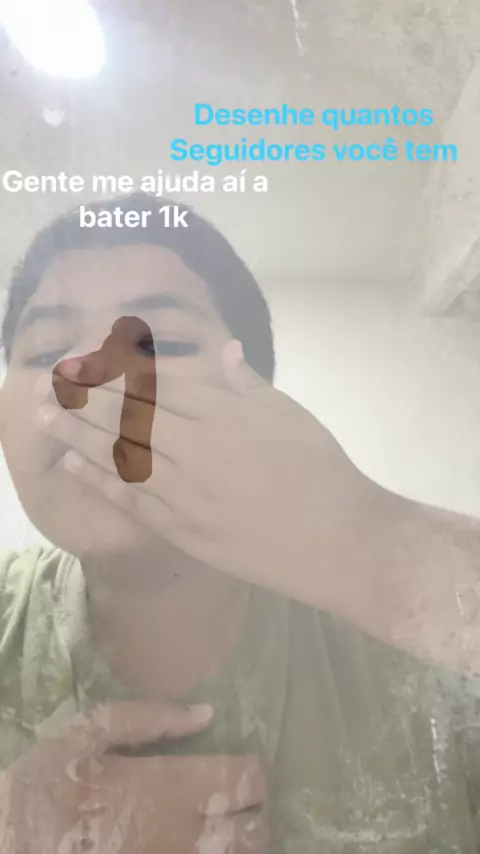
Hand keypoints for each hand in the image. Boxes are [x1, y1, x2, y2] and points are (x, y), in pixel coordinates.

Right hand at [0, 700, 266, 852]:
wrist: (11, 847)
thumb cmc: (47, 788)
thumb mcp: (86, 734)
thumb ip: (148, 718)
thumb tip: (204, 713)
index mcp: (169, 784)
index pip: (246, 779)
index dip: (255, 771)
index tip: (242, 765)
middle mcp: (183, 831)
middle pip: (256, 827)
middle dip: (255, 810)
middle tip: (238, 800)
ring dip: (244, 843)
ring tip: (228, 829)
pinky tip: (204, 850)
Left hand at [37, 339, 364, 601]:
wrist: (336, 542)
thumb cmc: (323, 471)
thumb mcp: (293, 417)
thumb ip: (250, 386)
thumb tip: (225, 349)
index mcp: (225, 414)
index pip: (159, 385)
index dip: (119, 372)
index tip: (90, 363)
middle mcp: (196, 448)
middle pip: (128, 416)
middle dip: (85, 397)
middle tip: (50, 382)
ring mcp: (184, 493)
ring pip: (118, 456)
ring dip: (76, 434)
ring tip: (42, 416)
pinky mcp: (182, 530)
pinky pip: (129, 500)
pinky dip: (96, 480)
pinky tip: (71, 464)